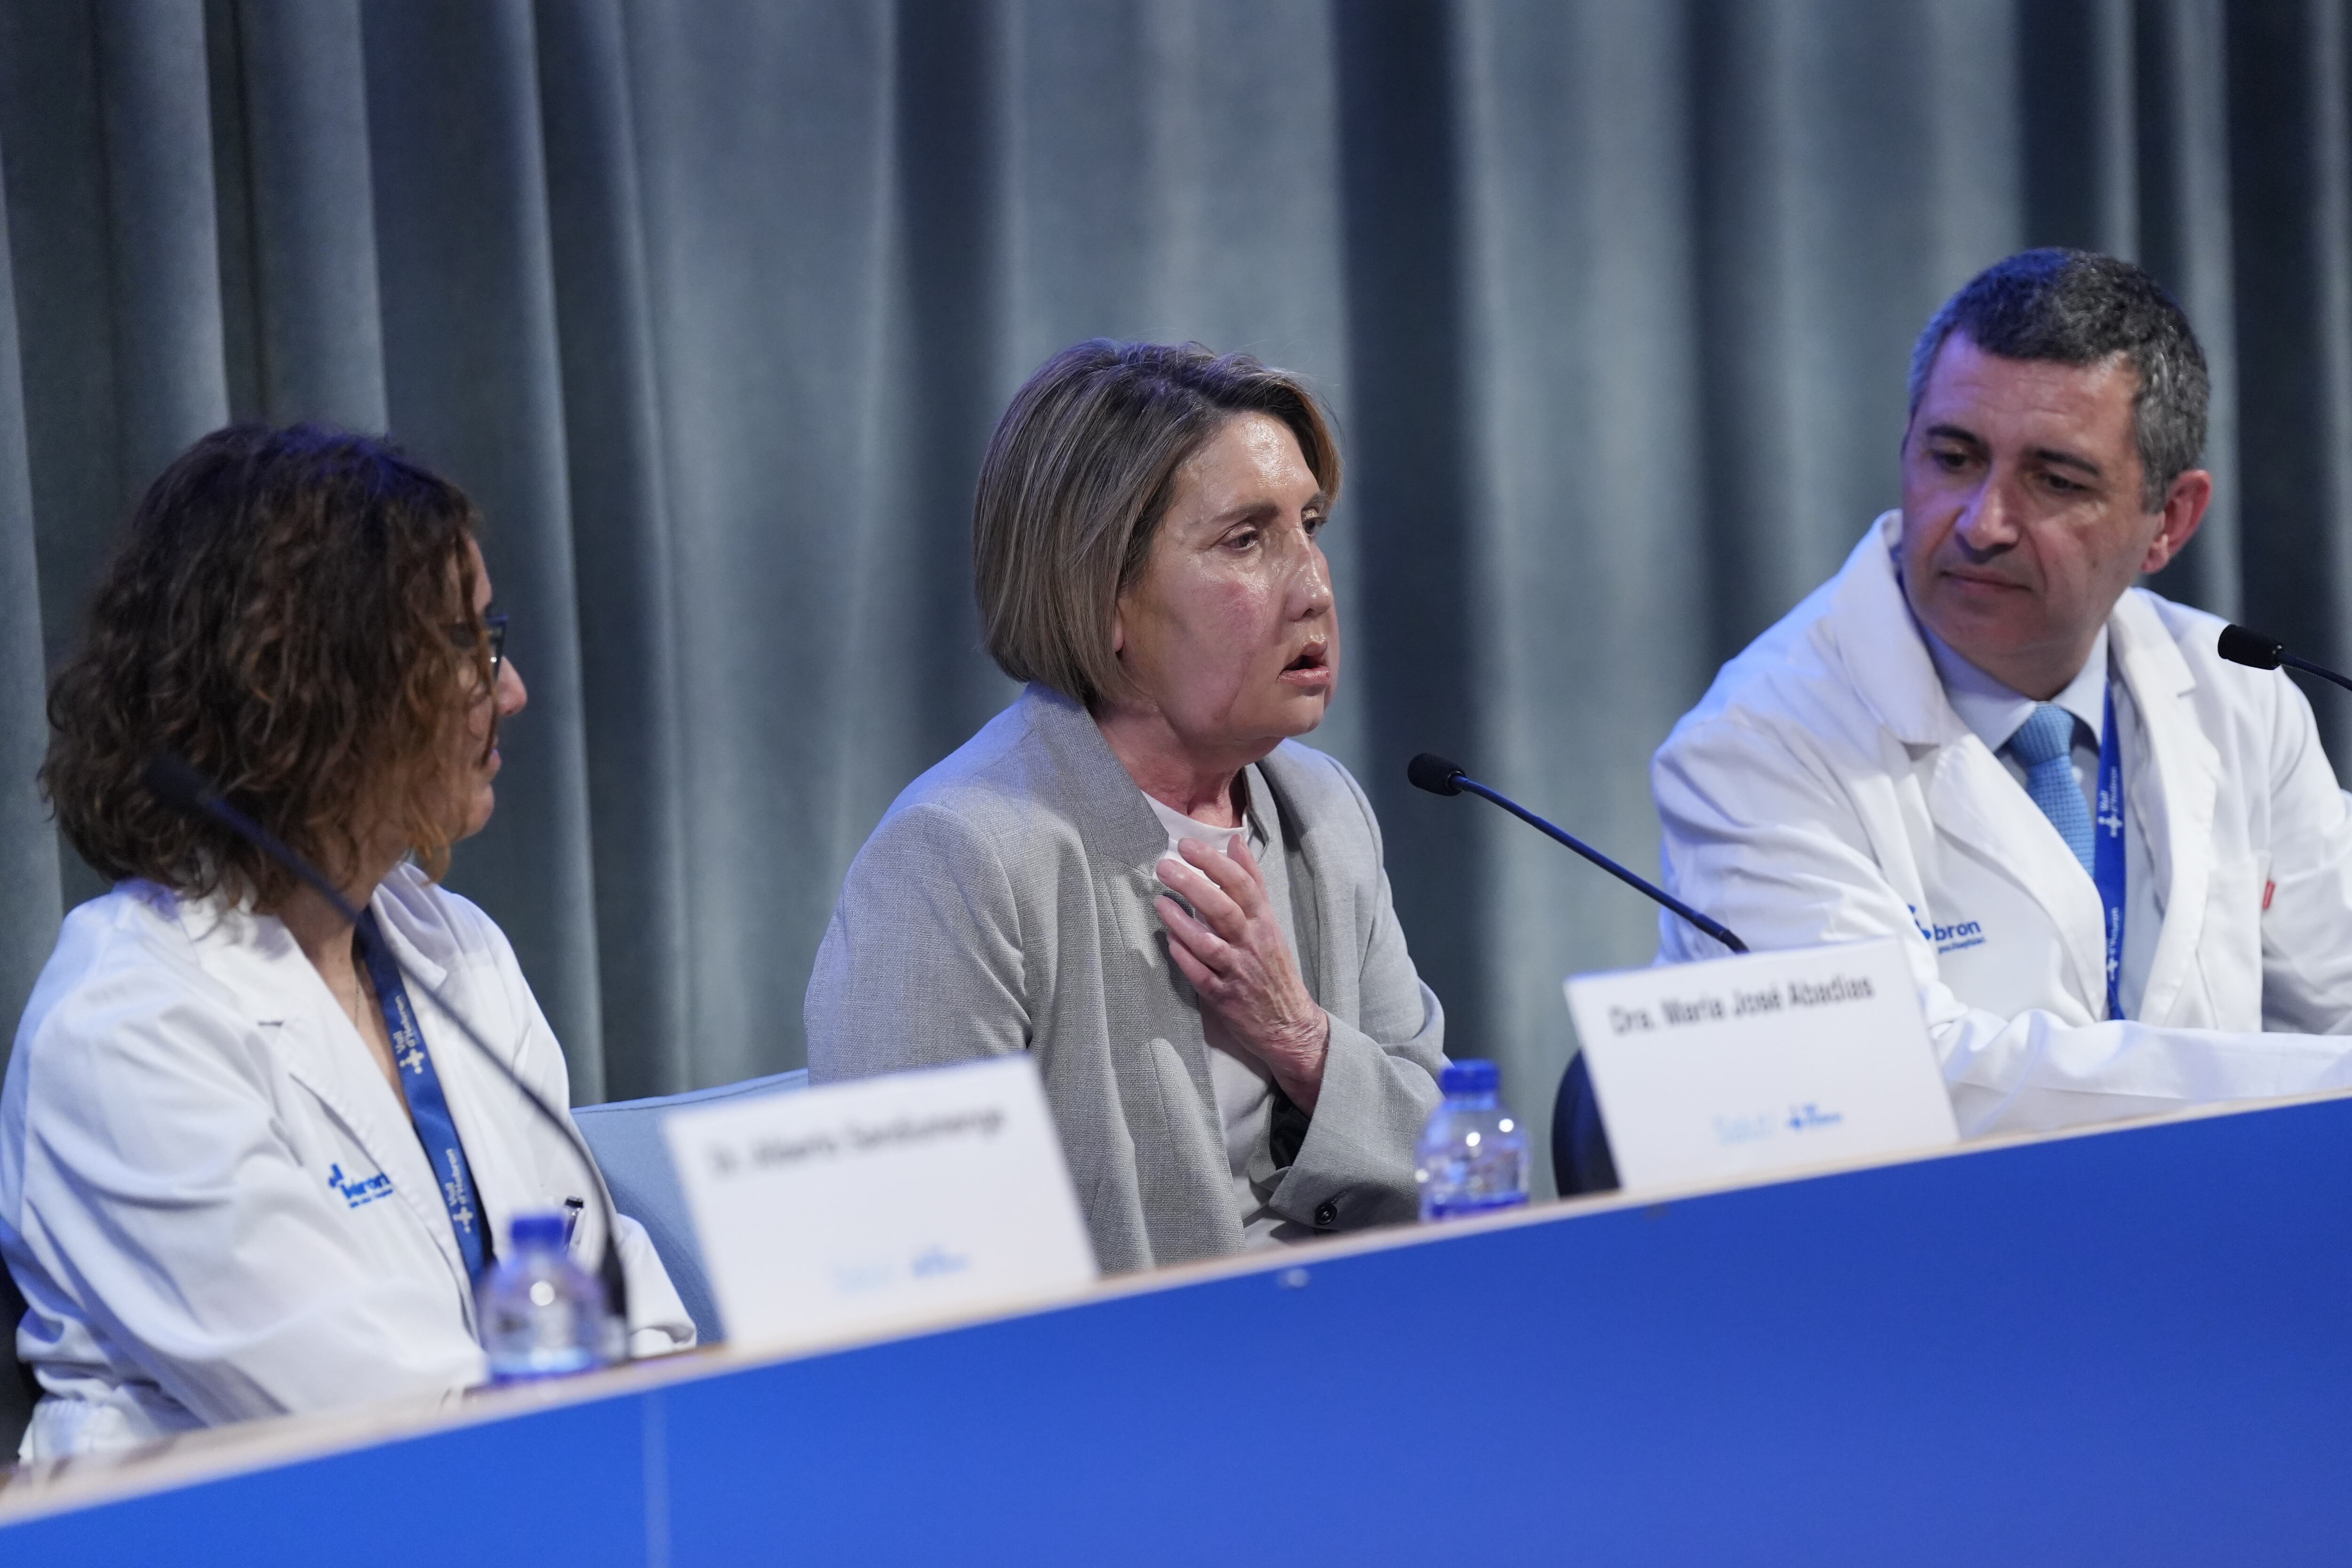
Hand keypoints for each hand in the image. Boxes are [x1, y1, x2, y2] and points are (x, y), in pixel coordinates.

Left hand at [1153, 833, 1329, 1110]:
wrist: (1289, 1025)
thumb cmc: (1273, 967)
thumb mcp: (1269, 921)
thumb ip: (1252, 881)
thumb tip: (1235, 841)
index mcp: (1264, 922)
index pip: (1242, 885)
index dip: (1214, 863)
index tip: (1187, 844)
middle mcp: (1252, 944)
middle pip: (1223, 909)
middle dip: (1193, 884)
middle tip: (1165, 865)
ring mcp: (1237, 972)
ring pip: (1209, 943)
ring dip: (1182, 921)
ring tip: (1159, 902)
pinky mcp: (1223, 998)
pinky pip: (1200, 976)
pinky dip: (1184, 958)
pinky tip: (1167, 942)